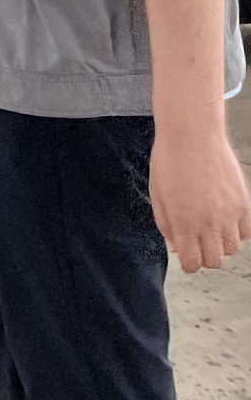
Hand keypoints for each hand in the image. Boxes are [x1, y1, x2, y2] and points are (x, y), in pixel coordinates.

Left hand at [151, 121, 250, 271]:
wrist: (192, 135)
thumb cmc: (169, 161)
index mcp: (183, 223)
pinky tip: (225, 219)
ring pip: (232, 249)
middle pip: (214, 261)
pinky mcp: (244, 205)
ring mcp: (229, 215)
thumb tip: (177, 248)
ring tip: (210, 226)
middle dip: (204, 256)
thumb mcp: (157, 194)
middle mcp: (208, 224)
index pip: (192, 263)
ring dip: (221, 243)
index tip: (187, 256)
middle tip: (198, 241)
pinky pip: (246, 233)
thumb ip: (166, 225)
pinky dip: (237, 232)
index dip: (188, 263)